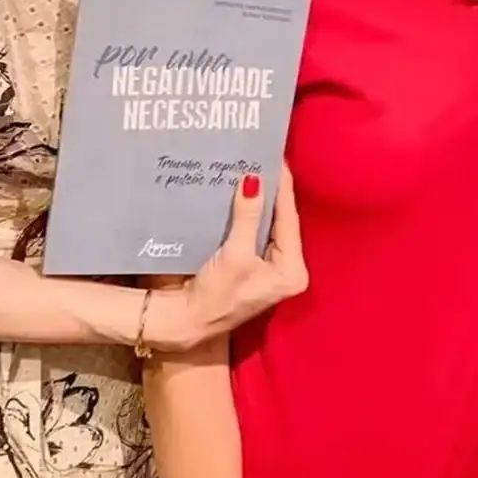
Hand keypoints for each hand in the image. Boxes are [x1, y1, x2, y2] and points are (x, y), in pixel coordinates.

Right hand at [183, 165, 307, 344]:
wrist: (186, 321)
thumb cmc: (215, 296)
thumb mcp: (235, 255)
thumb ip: (247, 217)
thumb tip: (254, 180)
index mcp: (292, 270)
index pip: (290, 219)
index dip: (283, 188)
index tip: (278, 159)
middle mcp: (286, 267)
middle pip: (281, 220)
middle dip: (272, 191)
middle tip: (264, 157)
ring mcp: (269, 266)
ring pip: (267, 223)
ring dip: (259, 199)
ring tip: (253, 166)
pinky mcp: (251, 262)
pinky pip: (254, 230)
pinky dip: (247, 212)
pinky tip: (241, 189)